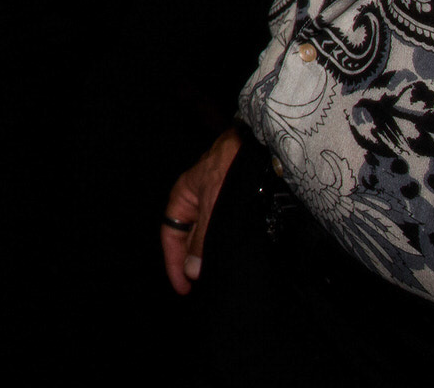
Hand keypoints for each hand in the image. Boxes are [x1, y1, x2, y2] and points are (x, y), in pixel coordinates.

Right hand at [162, 126, 241, 294]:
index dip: (174, 261)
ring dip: (212, 254)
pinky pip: (230, 229)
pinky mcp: (241, 204)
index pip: (171, 234)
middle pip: (190, 237)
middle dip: (193, 261)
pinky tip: (238, 256)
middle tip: (200, 287)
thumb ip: (202, 238)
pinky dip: (230, 245)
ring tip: (220, 276)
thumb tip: (192, 269)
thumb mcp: (213, 205)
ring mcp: (220, 201)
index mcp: (184, 196)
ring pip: (211, 234)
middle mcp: (200, 199)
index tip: (183, 286)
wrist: (262, 146)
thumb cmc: (230, 165)